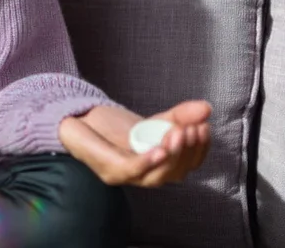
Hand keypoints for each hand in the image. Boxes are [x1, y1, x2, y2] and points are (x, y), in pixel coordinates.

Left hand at [58, 100, 211, 187]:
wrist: (78, 120)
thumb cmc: (114, 127)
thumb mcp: (152, 120)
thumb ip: (178, 115)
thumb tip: (206, 108)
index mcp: (160, 167)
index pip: (188, 166)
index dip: (199, 150)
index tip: (204, 127)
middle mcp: (146, 176)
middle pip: (174, 173)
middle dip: (187, 152)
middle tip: (192, 129)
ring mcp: (127, 176)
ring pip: (156, 177)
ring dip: (171, 156)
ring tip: (179, 133)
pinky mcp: (109, 170)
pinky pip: (132, 171)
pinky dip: (148, 162)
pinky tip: (160, 150)